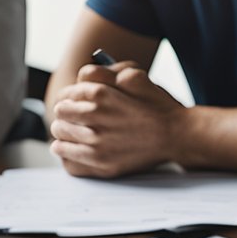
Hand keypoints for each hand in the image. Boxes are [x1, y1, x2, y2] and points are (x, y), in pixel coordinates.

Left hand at [50, 63, 185, 177]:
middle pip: (59, 116)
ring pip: (59, 139)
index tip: (73, 104)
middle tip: (72, 120)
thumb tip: (83, 76)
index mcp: (100, 94)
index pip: (64, 96)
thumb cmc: (158, 106)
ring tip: (71, 136)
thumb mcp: (135, 76)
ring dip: (63, 136)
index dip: (68, 99)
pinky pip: (69, 162)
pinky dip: (67, 156)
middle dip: (65, 116)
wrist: (177, 136)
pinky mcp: (102, 164)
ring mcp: (97, 144)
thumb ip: (105, 73)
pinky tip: (74, 152)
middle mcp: (95, 118)